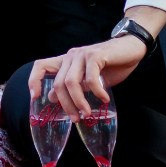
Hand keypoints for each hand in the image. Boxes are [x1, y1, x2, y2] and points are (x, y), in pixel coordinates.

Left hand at [27, 35, 146, 117]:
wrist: (131, 48)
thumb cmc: (110, 65)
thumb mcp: (89, 80)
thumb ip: (74, 87)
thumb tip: (52, 98)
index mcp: (65, 61)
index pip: (41, 66)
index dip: (34, 80)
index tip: (35, 97)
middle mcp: (70, 56)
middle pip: (58, 83)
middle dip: (66, 104)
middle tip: (76, 118)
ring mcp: (82, 54)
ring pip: (71, 82)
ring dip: (78, 102)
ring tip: (87, 113)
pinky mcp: (96, 55)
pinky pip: (90, 78)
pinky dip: (96, 92)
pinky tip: (104, 99)